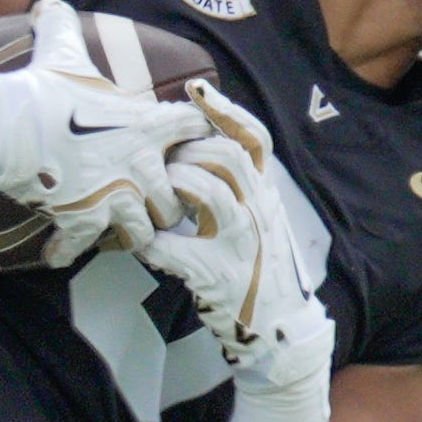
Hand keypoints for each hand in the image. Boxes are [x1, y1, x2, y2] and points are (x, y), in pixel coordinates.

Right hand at [0, 0, 207, 259]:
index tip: (173, 145)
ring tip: (109, 231)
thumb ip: (60, 23)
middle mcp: (141, 164)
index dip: (187, 136)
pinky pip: (84, 247)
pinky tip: (55, 250)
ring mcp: (116, 196)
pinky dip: (68, 251)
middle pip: (176, 196)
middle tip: (144, 202)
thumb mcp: (59, 47)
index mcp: (145, 125)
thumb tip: (46, 3)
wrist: (14, 126)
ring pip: (144, 230)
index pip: (192, 128)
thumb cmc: (43, 87)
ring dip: (127, 232)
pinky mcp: (86, 220)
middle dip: (163, 202)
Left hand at [139, 108, 334, 421]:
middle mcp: (259, 212)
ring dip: (172, 189)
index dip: (225, 111)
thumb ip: (236, 188)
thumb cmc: (256, 271)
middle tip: (164, 162)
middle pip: (225, 156)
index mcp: (266, 195)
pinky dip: (154, 246)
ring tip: (157, 198)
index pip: (253, 139)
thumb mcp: (257, 221)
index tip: (194, 91)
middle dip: (187, 152)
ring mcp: (242, 243)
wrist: (276, 329)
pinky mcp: (220, 276)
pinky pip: (176, 250)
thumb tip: (197, 150)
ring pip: (207, 192)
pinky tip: (144, 247)